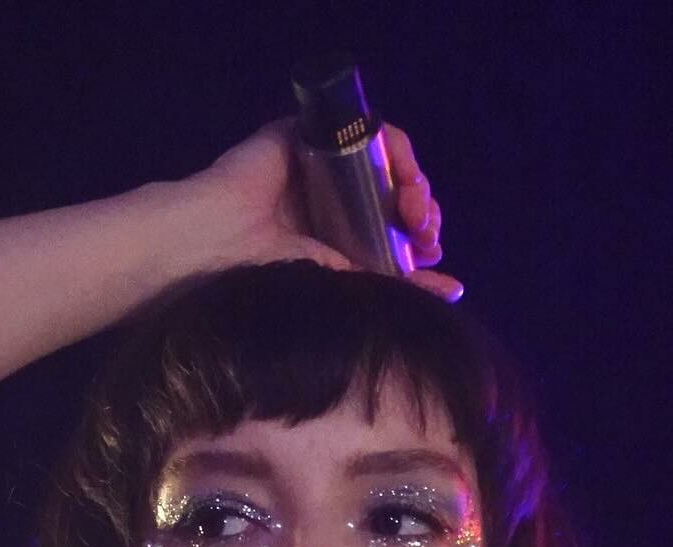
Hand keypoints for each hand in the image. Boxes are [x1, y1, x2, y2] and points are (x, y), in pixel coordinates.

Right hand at [181, 116, 462, 301]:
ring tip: (416, 209)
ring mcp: (327, 166)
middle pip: (398, 194)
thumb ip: (397, 287)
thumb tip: (453, 290)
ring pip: (389, 163)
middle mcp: (336, 201)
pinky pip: (369, 131)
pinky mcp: (316, 136)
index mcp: (340, 240)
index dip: (421, 237)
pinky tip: (403, 177)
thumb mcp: (348, 289)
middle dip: (423, 213)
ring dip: (414, 184)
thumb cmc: (271, 281)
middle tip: (425, 233)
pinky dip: (396, 150)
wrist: (219, 249)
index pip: (396, 231)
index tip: (430, 255)